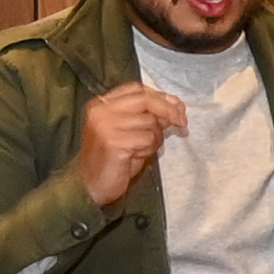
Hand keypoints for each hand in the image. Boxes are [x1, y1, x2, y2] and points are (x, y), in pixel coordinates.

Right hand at [72, 83, 189, 210]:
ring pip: (149, 122)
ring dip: (155, 138)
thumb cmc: (114, 158)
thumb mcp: (131, 131)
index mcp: (101, 104)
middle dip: (169, 110)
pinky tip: (135, 157)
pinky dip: (148, 149)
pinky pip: (147, 139)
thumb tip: (176, 106)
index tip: (179, 107)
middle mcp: (100, 110)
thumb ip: (148, 116)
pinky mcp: (112, 141)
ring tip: (141, 150)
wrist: (90, 184)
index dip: (161, 96)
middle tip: (182, 123)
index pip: (137, 89)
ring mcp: (104, 125)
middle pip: (145, 99)